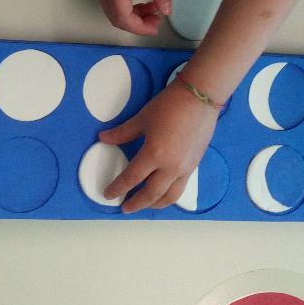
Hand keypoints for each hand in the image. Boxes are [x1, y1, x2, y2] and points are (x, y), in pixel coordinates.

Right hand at [94, 0, 171, 35]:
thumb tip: (166, 12)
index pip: (123, 17)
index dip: (139, 27)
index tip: (157, 26)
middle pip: (116, 19)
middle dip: (137, 25)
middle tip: (157, 19)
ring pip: (113, 13)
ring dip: (132, 17)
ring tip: (153, 9)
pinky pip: (112, 4)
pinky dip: (127, 9)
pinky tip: (142, 2)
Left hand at [98, 84, 218, 212]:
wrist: (200, 97)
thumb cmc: (169, 105)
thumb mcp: (142, 118)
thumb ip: (122, 133)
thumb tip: (103, 139)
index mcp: (154, 154)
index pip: (132, 178)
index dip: (118, 188)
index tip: (108, 194)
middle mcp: (171, 167)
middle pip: (151, 194)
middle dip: (136, 203)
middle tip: (124, 208)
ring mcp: (185, 168)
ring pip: (169, 196)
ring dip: (155, 204)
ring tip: (145, 205)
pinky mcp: (194, 165)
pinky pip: (180, 188)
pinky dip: (169, 195)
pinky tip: (163, 193)